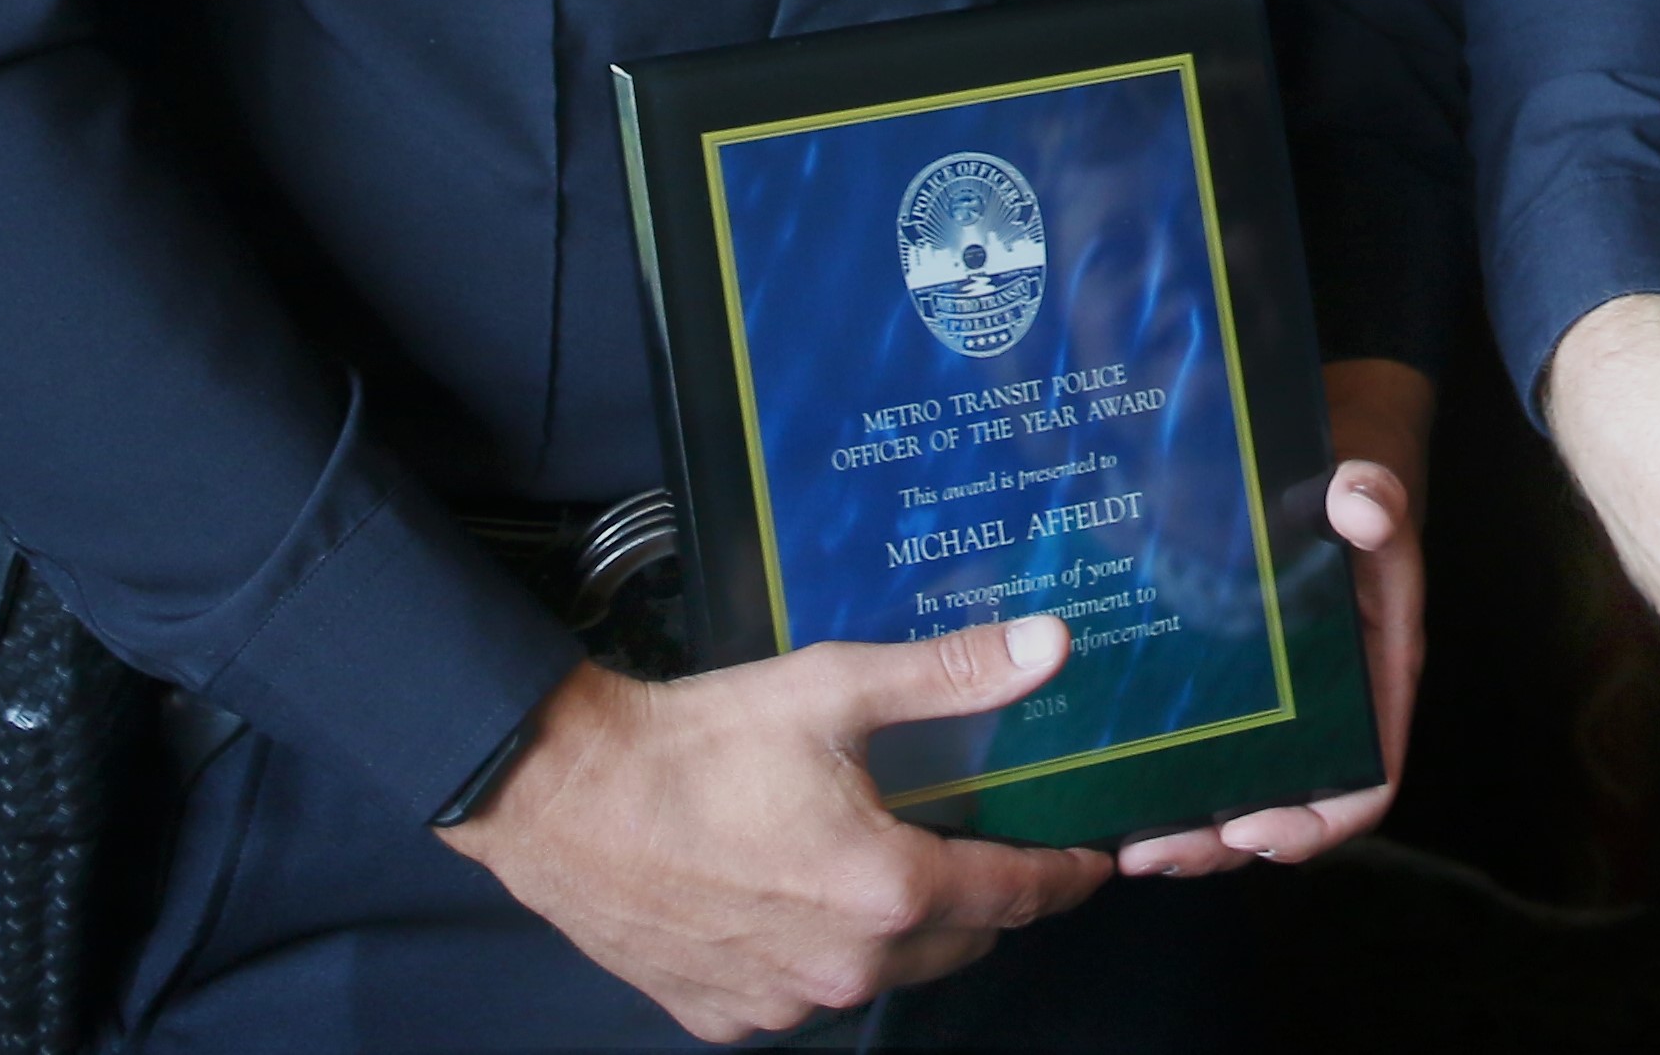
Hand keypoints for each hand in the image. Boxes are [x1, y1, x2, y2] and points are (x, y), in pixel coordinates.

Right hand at [443, 621, 1110, 1040]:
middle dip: (988, 898)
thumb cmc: (698, 745)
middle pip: (958, 941)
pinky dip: (824, 953)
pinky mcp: (725, 1014)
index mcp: (887, 891)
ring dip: (904, 928)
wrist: (565, 798)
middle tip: (989, 842)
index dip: (1064, 877)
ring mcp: (781, 1001)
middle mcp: (844, 966)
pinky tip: (805, 896)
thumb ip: (952, 674)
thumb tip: (1049, 646)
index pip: (1015, 897)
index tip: (1094, 862)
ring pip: (884, 972)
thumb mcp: (836, 689)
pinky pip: (806, 993)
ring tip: (891, 859)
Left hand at [1117, 356, 1432, 877]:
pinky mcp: (1234, 675)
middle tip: (1150, 850)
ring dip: (1188, 825)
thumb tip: (1361, 502)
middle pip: (1288, 806)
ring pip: (1240, 787)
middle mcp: (1331, 703)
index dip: (1316, 824)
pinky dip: (1167, 771)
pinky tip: (1110, 773)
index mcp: (1378, 678)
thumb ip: (1376, 494)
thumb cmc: (1357, 474)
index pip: (1366, 783)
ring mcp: (1281, 695)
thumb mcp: (1373, 478)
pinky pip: (1207, 743)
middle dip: (1224, 843)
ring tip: (1122, 838)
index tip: (1251, 829)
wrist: (1327, 445)